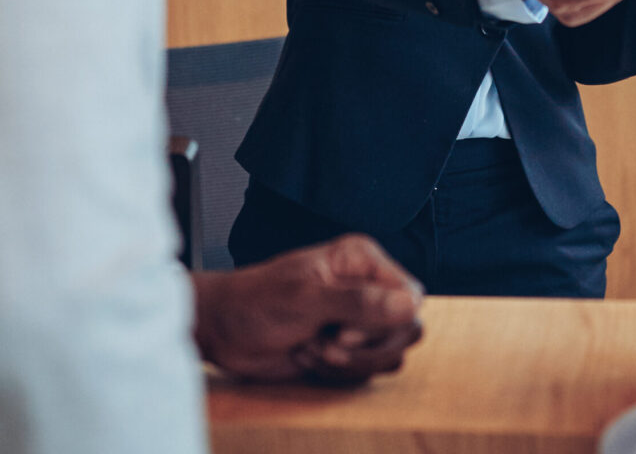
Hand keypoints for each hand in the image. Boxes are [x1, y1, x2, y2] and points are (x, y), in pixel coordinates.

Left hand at [193, 234, 423, 385]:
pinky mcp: (348, 350)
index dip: (387, 321)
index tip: (346, 330)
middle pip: (407, 328)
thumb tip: (409, 305)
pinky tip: (308, 356)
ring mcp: (359, 321)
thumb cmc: (255, 302)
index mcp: (362, 261)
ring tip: (313, 348)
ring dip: (350, 364)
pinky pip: (367, 373)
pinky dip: (338, 374)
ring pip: (390, 355)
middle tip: (330, 343)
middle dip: (368, 348)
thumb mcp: (305, 298)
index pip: (411, 295)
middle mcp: (367, 288)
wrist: (224, 331)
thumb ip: (358, 301)